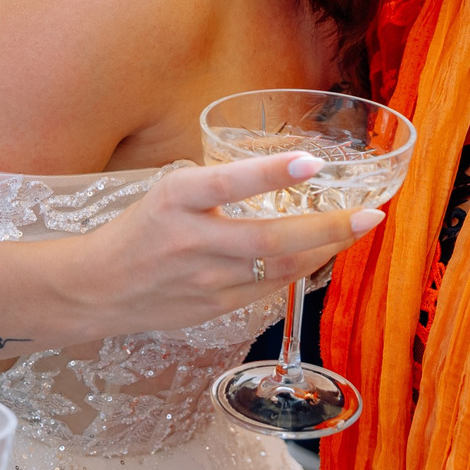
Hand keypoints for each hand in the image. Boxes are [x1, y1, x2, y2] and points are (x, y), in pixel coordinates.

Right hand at [55, 152, 387, 341]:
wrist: (98, 287)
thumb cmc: (140, 230)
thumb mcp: (170, 192)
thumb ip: (221, 187)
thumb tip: (288, 173)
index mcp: (175, 198)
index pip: (227, 183)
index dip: (270, 173)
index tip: (312, 162)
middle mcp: (192, 240)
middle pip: (270, 239)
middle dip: (328, 227)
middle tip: (371, 214)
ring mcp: (205, 280)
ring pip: (279, 268)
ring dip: (325, 248)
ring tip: (358, 228)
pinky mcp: (214, 308)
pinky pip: (269, 289)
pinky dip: (300, 269)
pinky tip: (322, 253)